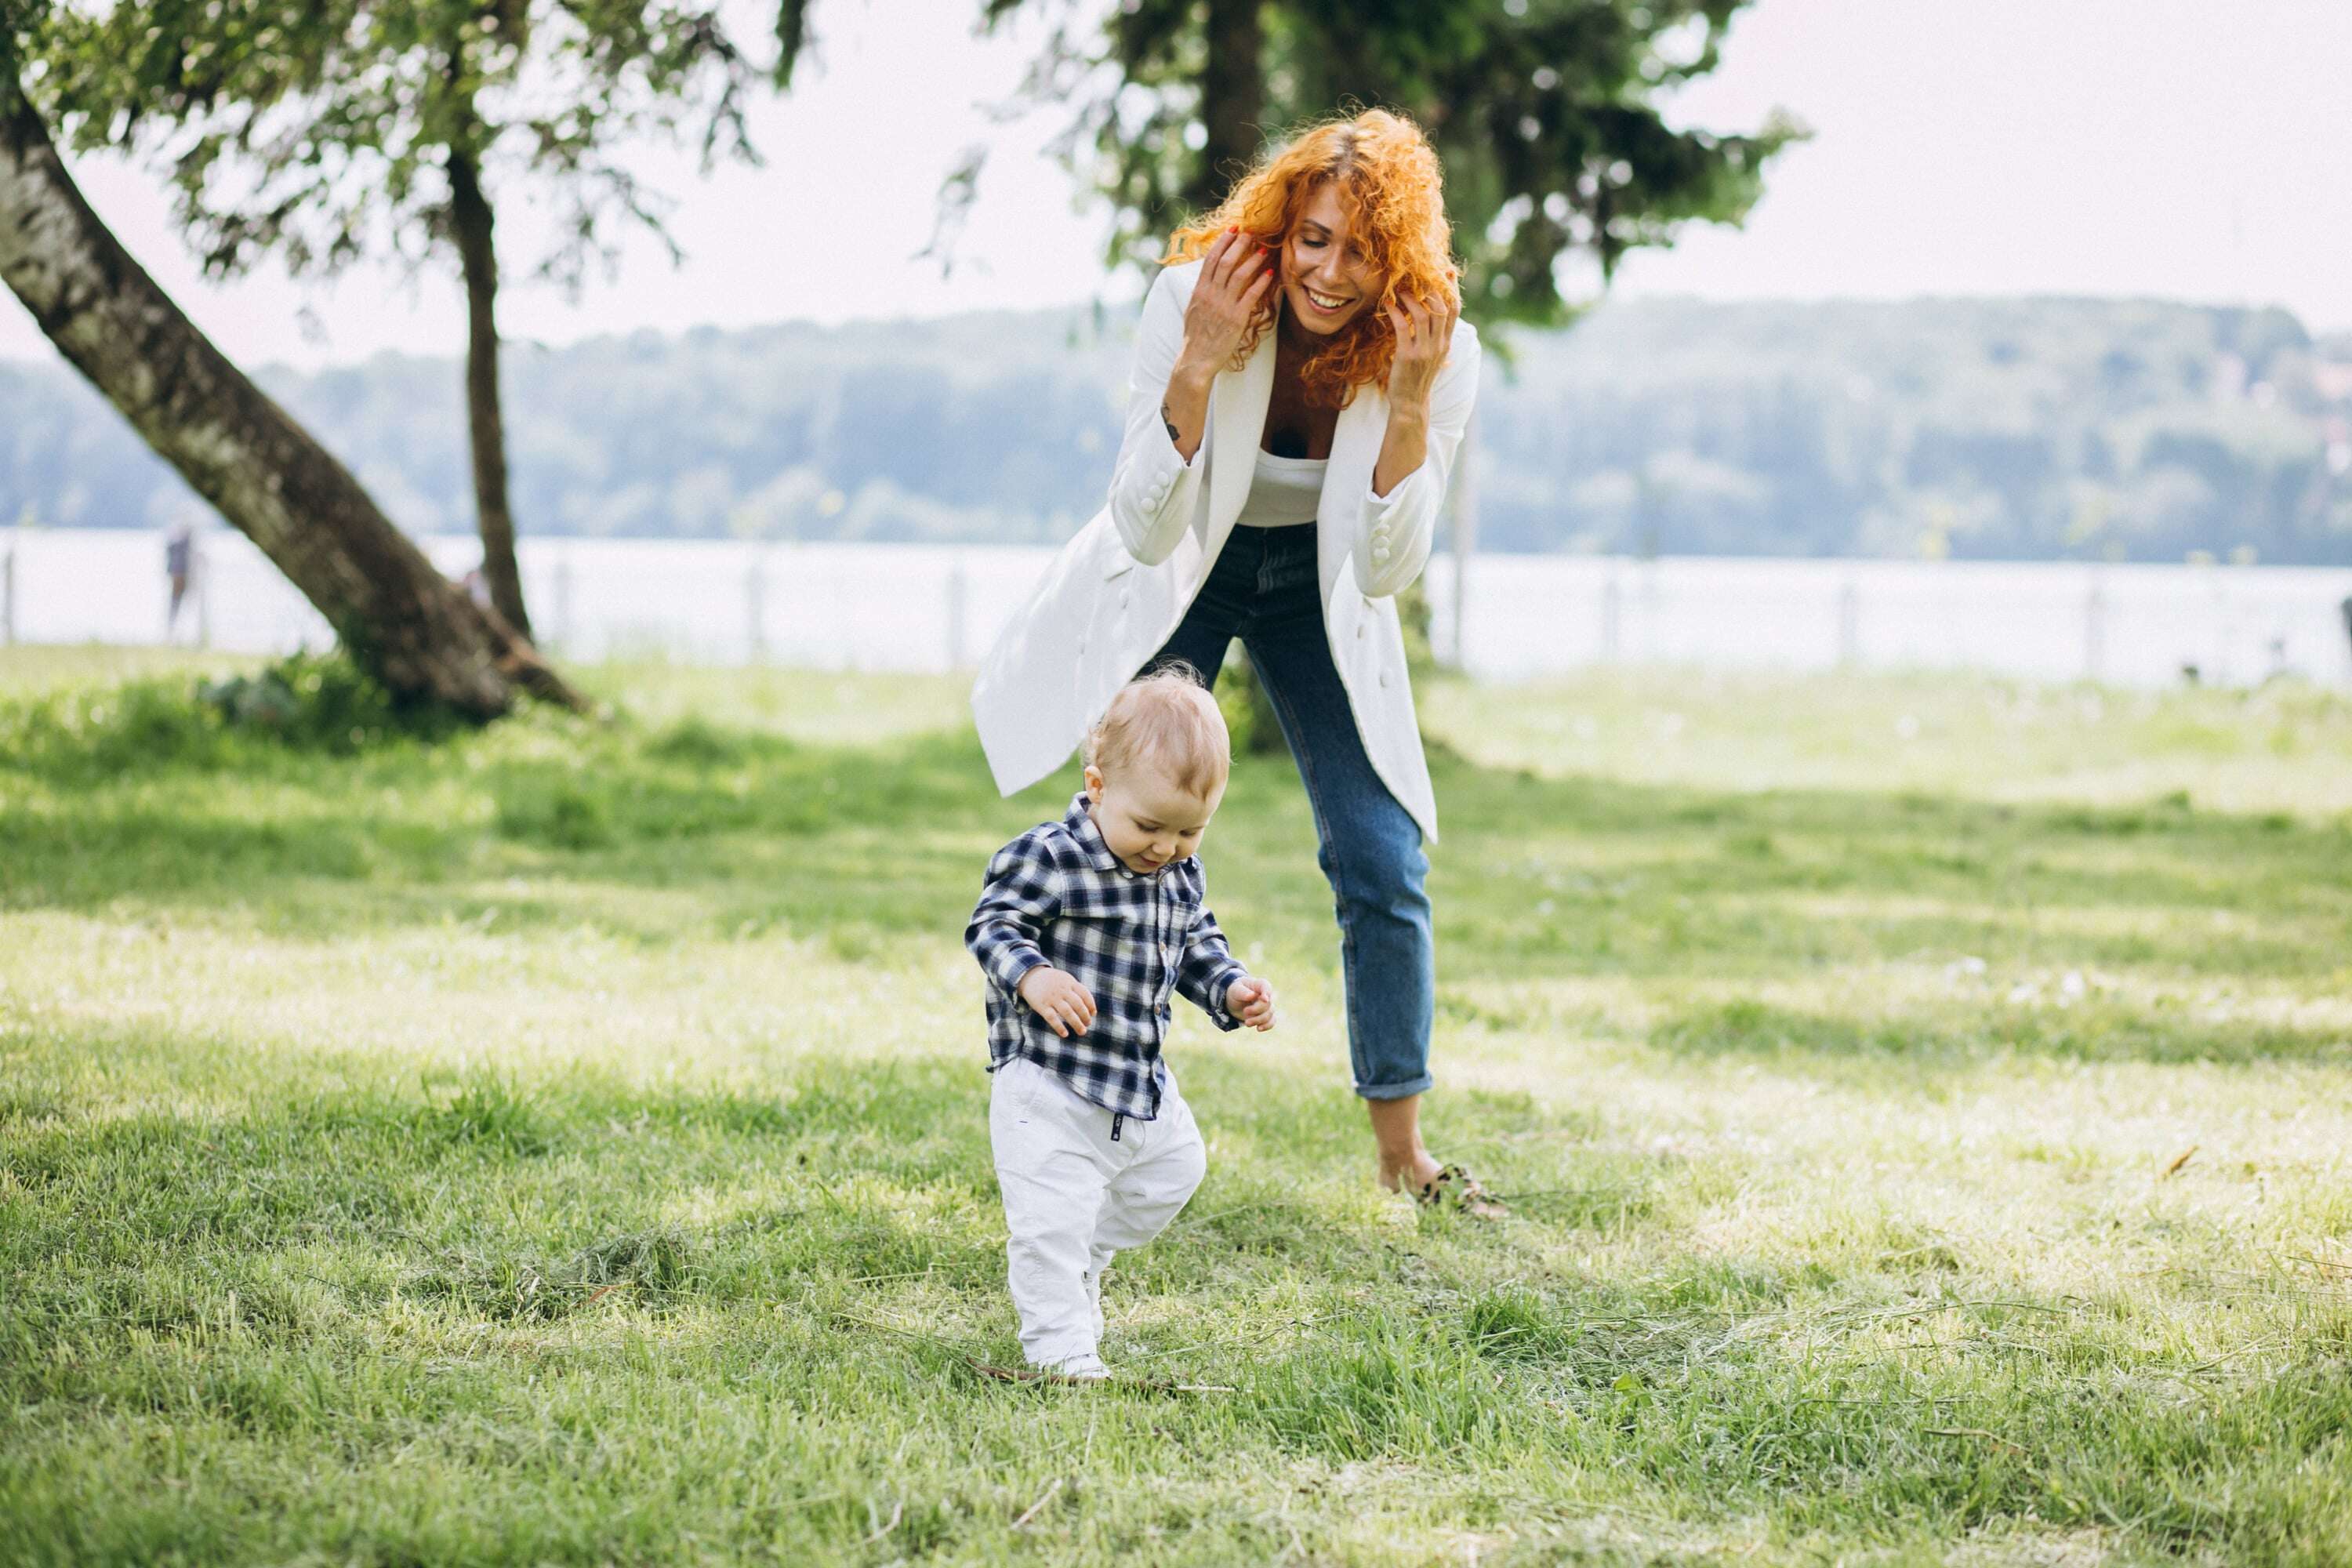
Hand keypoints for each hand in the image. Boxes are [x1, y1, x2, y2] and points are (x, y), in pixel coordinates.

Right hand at [1017, 967, 1095, 1037]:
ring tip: (1082, 1032)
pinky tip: (1065, 1034)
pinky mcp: (1042, 1006)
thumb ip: (1076, 989)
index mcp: (1069, 982)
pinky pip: (1052, 1018)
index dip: (1091, 1005)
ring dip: (1076, 1023)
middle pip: (1078, 1004)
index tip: (1093, 1014)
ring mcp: (1052, 998)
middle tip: (1088, 1024)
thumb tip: (1089, 1006)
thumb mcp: (1065, 979)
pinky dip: (1059, 1027)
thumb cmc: (1052, 981)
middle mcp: (1062, 990)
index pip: (1085, 994)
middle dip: (1085, 1016)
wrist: (1030, 976)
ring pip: (1067, 1012)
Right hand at [1179, 227, 1274, 373]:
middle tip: (1251, 233)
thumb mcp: (1193, 309)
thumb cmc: (1195, 337)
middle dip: (1239, 244)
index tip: (1232, 230)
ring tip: (1263, 250)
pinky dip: (1261, 282)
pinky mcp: (1236, 318)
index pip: (1211, 259)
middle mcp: (1210, 295)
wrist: (1196, 359)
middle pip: (1226, 261)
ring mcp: (1223, 306)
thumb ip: (1201, 292)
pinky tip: (1270, 273)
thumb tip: (1208, 279)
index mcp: (1199, 290)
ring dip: (1253, 260)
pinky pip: (1251, 295)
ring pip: (1239, 275)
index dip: (1223, 242)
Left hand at [1226, 976, 1275, 1031]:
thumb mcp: (1235, 990)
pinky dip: (1266, 1026)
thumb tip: (1252, 995)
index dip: (1267, 993)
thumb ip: (1243, 992)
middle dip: (1256, 1010)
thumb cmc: (1236, 992)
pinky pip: (1271, 1021)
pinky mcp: (1266, 1016)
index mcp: (1259, 985)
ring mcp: (1267, 1006)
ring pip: (1269, 1014)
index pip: (1266, 987)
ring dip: (1258, 1020)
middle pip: (1267, 1004)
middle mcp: (1266, 995)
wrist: (1234, 1001)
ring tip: (1247, 1023)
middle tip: (1245, 1012)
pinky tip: (1258, 1028)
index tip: (1264, 999)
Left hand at [1381, 282, 1459, 411]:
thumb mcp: (1432, 356)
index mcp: (1445, 343)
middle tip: (1415, 278)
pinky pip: (1401, 327)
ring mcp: (1424, 351)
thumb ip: (1433, 337)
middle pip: (1440, 308)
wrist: (1410, 403)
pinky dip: (1395, 312)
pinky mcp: (1407, 356)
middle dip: (1430, 289)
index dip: (1452, 289)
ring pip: (1423, 314)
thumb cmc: (1417, 378)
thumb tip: (1430, 317)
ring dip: (1410, 298)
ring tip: (1398, 290)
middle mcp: (1438, 345)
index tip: (1447, 271)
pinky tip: (1387, 305)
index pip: (1454, 311)